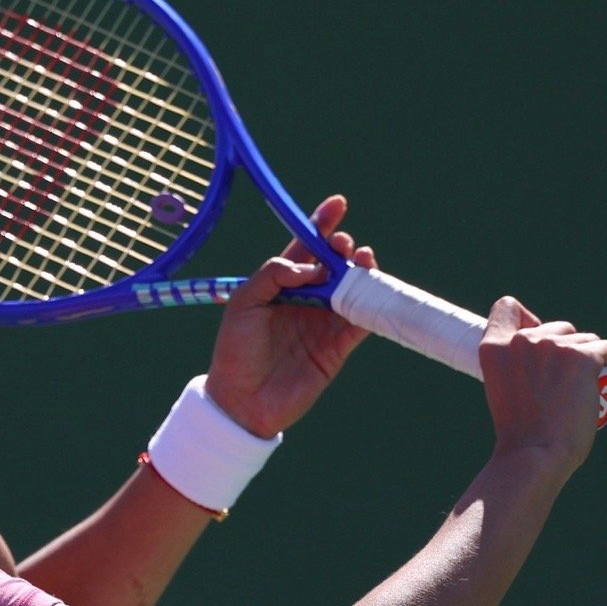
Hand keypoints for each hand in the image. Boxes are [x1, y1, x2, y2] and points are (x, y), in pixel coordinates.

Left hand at [204, 195, 374, 436]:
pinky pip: (360, 323)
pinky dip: (370, 306)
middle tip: (341, 246)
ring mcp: (322, 324)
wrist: (242, 401)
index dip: (322, 225)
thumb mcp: (243, 303)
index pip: (306, 248)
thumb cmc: (235, 351)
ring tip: (360, 259)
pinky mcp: (336, 349)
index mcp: (281, 285)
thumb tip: (310, 266)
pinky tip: (371, 290)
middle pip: (333, 265)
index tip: (338, 204)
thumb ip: (273, 275)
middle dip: (341, 249)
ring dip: (360, 272)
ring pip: (351, 290)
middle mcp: (306, 301)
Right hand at [480, 296, 606, 473]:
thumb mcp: (503, 392)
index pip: (507, 308)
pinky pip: (605, 352)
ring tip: (587, 394)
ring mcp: (553, 346)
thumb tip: (547, 355)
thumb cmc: (520, 435)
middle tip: (566, 387)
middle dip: (566, 352)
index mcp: (494, 349)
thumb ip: (516, 367)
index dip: (524, 320)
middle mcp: (522, 340)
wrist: (533, 457)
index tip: (536, 343)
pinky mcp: (583, 356)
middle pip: (556, 327)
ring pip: (584, 340)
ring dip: (589, 363)